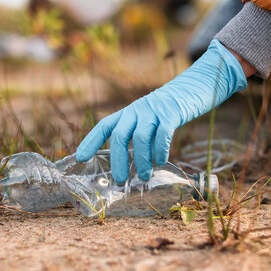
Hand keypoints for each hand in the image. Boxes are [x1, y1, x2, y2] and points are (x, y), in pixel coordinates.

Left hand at [76, 40, 246, 182]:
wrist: (190, 89)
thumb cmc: (166, 113)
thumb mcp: (147, 120)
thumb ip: (137, 138)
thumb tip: (132, 169)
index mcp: (128, 113)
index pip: (105, 126)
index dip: (91, 141)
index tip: (80, 158)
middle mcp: (136, 111)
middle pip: (120, 135)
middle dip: (118, 160)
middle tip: (120, 180)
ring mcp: (154, 111)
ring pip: (140, 137)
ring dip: (141, 160)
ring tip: (144, 176)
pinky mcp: (171, 113)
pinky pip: (162, 134)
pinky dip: (160, 150)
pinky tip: (161, 161)